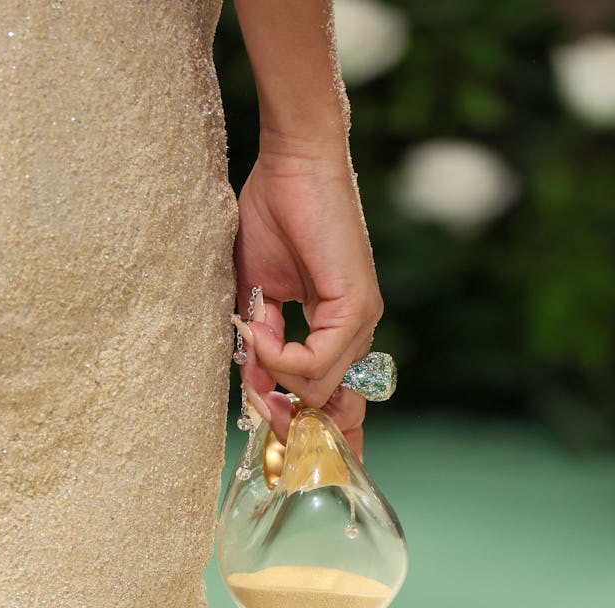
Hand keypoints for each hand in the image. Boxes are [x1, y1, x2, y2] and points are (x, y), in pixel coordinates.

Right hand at [233, 148, 383, 457]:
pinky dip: (282, 357)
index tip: (280, 438)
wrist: (292, 162)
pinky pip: (317, 362)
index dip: (313, 426)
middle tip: (265, 418)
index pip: (338, 397)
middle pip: (335, 406)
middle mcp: (357, 329)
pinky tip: (262, 330)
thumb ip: (260, 342)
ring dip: (277, 375)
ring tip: (254, 339)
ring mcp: (361, 319)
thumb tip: (254, 384)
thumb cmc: (274, 212)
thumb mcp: (258, 291)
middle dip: (296, 423)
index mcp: (338, 327)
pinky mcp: (356, 306)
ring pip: (321, 388)